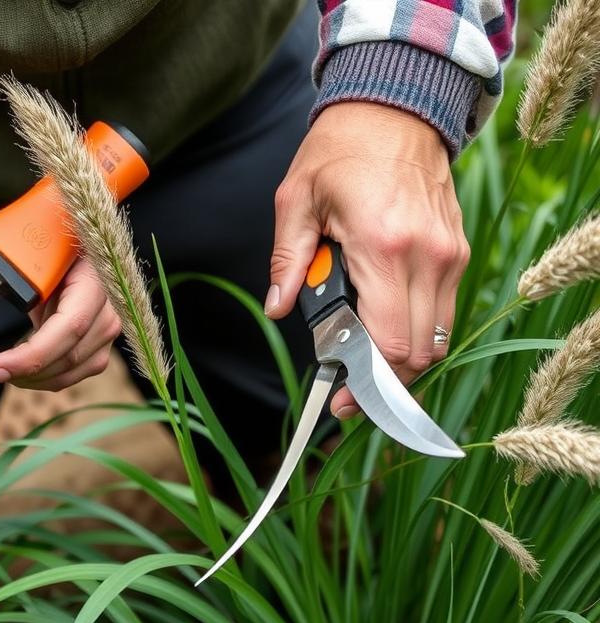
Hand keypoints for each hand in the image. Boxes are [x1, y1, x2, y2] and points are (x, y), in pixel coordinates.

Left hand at [0, 255, 120, 390]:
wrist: (59, 244)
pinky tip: (22, 367)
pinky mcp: (102, 341)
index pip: (70, 325)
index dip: (33, 354)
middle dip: (26, 371)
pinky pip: (76, 372)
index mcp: (90, 272)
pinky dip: (46, 377)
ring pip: (75, 369)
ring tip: (3, 368)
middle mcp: (108, 302)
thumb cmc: (29, 247)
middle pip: (71, 354)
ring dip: (35, 378)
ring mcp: (109, 323)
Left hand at [266, 102, 469, 418]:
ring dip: (402, 362)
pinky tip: (387, 329)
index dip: (366, 383)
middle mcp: (426, 256)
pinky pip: (445, 314)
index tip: (341, 400)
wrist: (395, 108)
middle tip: (349, 392)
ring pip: (437, 340)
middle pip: (417, 353)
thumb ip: (288, 261)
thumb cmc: (341, 151)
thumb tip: (278, 307)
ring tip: (366, 365)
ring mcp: (448, 255)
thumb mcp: (297, 201)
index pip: (389, 341)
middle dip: (383, 384)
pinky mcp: (457, 252)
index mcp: (383, 245)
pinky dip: (418, 333)